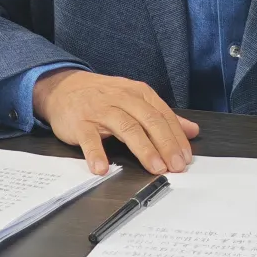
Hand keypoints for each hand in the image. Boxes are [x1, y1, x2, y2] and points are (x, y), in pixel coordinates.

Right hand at [33, 69, 198, 176]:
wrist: (64, 88)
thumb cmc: (103, 97)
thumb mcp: (135, 100)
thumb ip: (162, 116)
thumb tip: (192, 131)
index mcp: (139, 94)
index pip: (163, 115)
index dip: (177, 137)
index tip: (186, 157)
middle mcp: (122, 99)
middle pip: (149, 121)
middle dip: (166, 144)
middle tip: (176, 166)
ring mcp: (101, 110)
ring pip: (126, 128)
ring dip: (143, 149)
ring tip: (155, 168)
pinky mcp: (80, 123)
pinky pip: (89, 139)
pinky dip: (96, 153)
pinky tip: (103, 168)